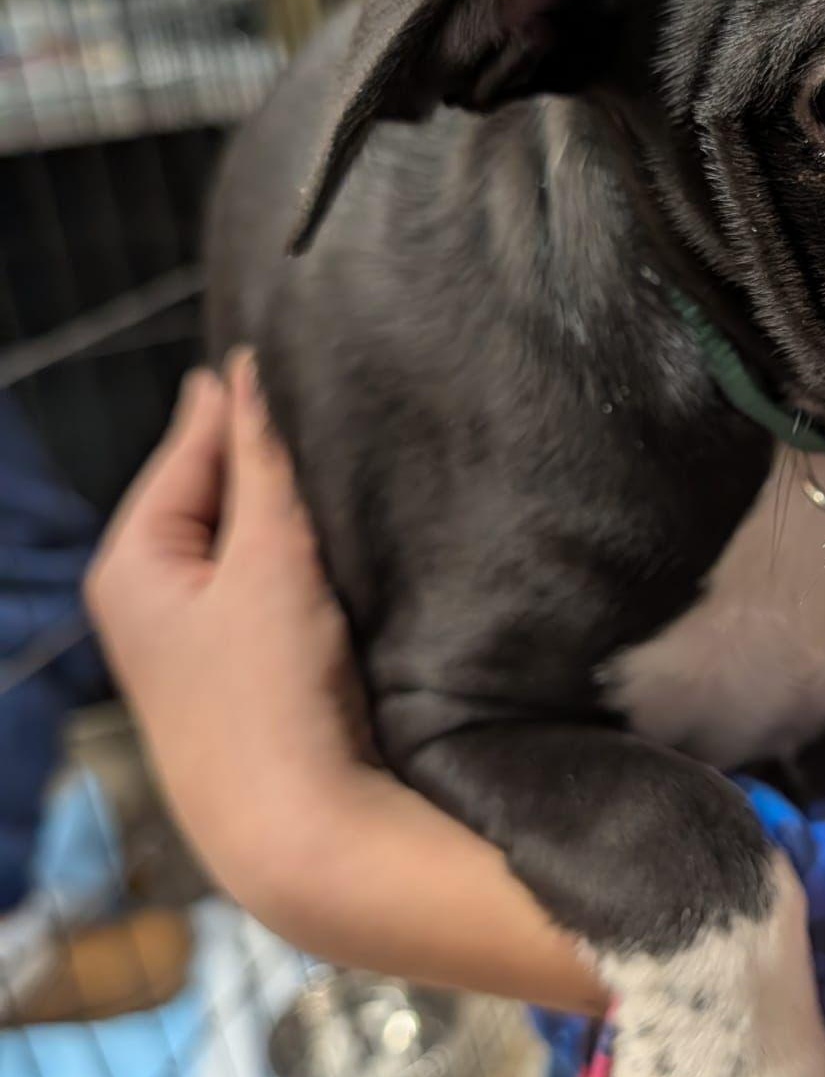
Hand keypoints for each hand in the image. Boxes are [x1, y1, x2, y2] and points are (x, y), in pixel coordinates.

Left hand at [87, 353, 605, 1013]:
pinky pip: (262, 578)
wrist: (295, 826)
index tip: (295, 349)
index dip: (241, 401)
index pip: (188, 447)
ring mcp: (192, 632)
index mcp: (132, 560)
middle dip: (266, 455)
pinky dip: (296, 553)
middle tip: (334, 404)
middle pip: (212, 490)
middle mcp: (148, 592)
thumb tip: (243, 372)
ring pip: (243, 535)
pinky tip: (337, 537)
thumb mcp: (268, 557)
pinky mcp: (237, 661)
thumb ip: (258, 461)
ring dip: (286, 506)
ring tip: (341, 462)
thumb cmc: (270, 690)